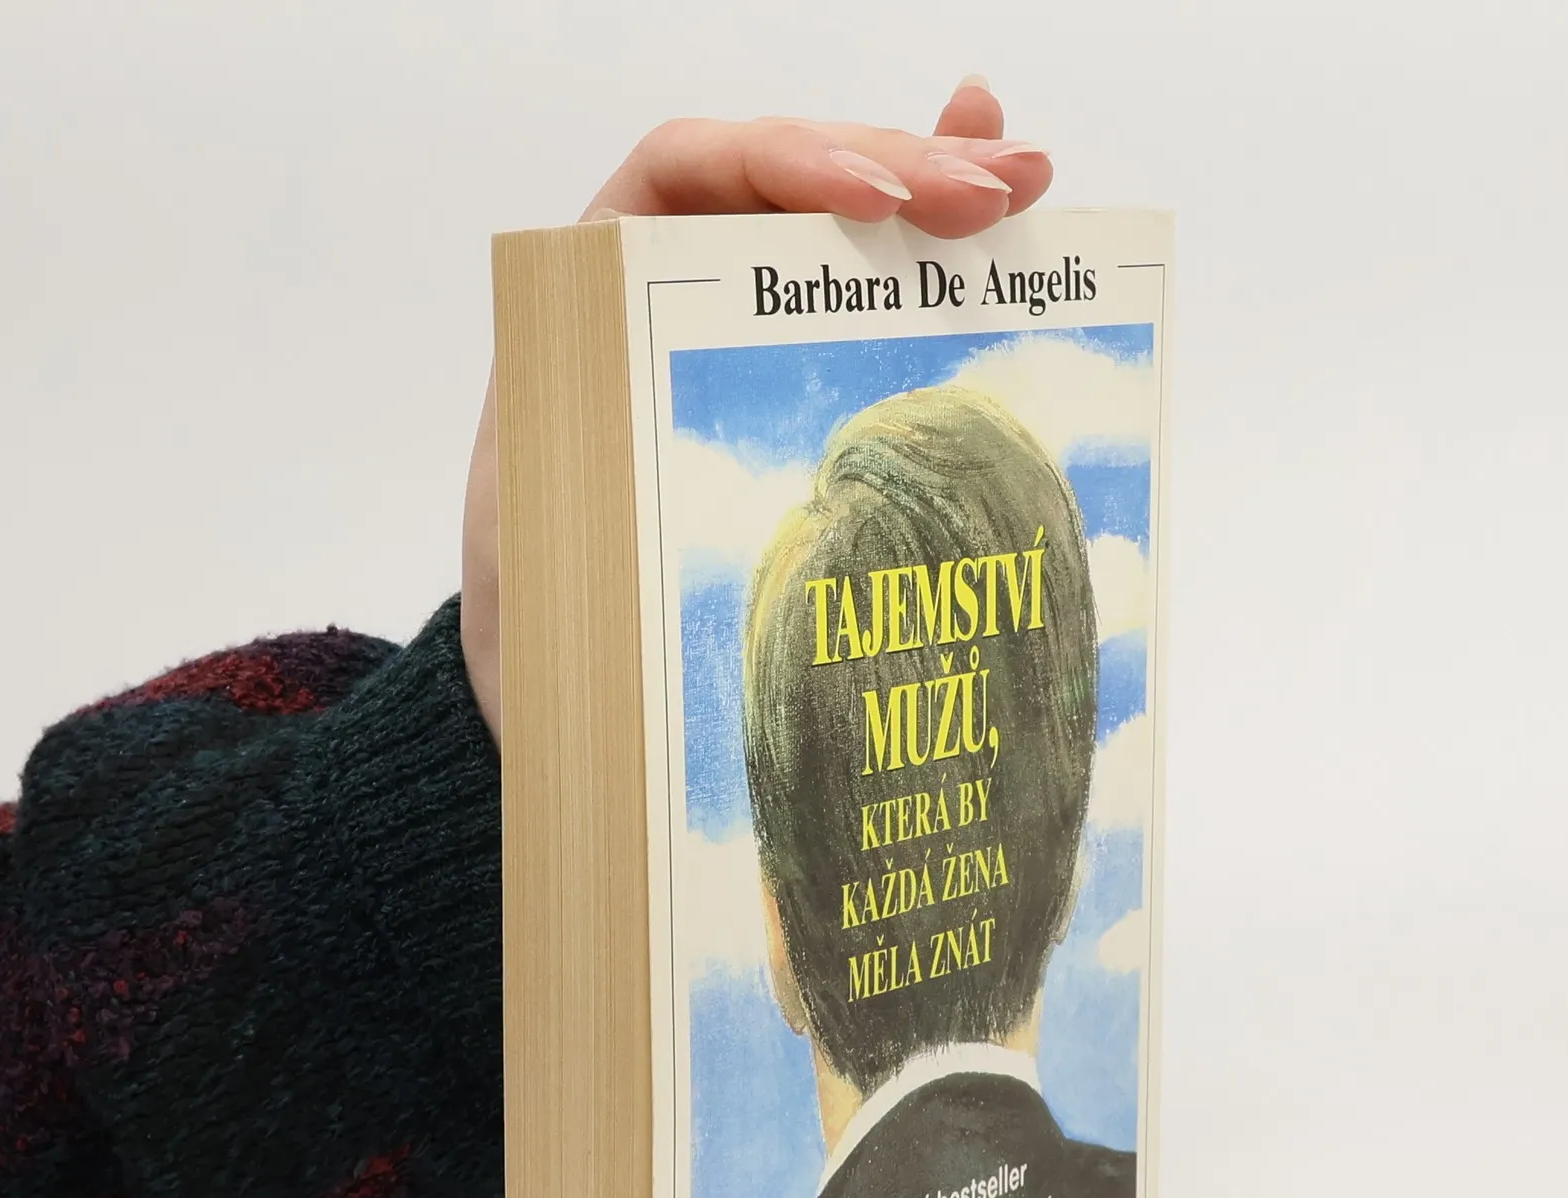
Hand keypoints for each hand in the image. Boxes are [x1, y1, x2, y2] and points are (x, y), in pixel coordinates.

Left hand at [460, 79, 1050, 741]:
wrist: (552, 669)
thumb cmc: (540, 597)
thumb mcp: (544, 528)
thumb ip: (591, 465)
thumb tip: (666, 449)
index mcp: (591, 290)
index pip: (690, 169)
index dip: (787, 159)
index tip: (874, 199)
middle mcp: (666, 283)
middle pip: (792, 177)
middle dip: (901, 165)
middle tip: (1000, 188)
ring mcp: (739, 325)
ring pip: (844, 221)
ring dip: (940, 182)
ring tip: (1028, 178)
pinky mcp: (789, 375)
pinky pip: (866, 289)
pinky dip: (933, 247)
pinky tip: (1004, 209)